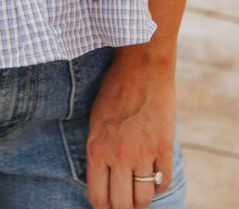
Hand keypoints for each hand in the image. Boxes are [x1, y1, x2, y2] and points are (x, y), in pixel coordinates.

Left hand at [86, 49, 176, 208]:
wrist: (141, 65)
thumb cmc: (115, 88)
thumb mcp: (95, 119)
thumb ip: (98, 149)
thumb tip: (101, 177)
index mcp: (96, 148)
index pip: (97, 196)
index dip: (103, 206)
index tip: (108, 204)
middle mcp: (118, 155)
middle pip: (121, 205)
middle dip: (122, 207)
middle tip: (125, 200)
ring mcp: (143, 153)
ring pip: (144, 199)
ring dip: (142, 198)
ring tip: (140, 189)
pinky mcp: (163, 147)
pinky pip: (163, 181)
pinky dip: (159, 183)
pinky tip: (155, 173)